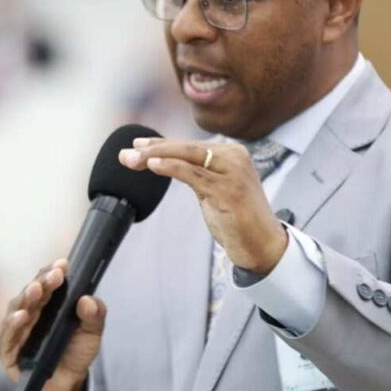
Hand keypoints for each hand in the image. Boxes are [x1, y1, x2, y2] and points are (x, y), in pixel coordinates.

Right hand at [0, 259, 106, 390]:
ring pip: (18, 309)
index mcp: (48, 303)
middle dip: (43, 282)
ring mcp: (17, 330)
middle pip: (33, 292)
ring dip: (27, 298)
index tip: (64, 264)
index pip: (48, 282)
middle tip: (55, 275)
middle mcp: (30, 312)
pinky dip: (13, 325)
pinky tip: (21, 316)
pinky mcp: (8, 351)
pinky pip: (8, 336)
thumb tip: (88, 300)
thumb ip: (95, 316)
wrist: (66, 386)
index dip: (54, 272)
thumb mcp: (92, 334)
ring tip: (36, 290)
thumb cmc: (75, 353)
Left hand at [119, 138, 287, 274]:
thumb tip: (165, 161)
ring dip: (155, 157)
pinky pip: (193, 174)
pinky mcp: (228, 190)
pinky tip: (153, 165)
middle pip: (186, 146)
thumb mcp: (215, 189)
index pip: (190, 145)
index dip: (162, 144)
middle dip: (153, 148)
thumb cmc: (238, 219)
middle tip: (126, 153)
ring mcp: (233, 172)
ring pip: (187, 156)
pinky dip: (171, 167)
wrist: (263, 245)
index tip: (137, 146)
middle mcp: (234, 157)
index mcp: (232, 154)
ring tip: (131, 160)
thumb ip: (197, 174)